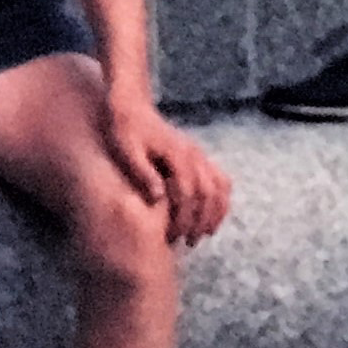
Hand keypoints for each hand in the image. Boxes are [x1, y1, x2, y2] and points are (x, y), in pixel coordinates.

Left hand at [104, 96, 233, 246]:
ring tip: (202, 234)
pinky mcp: (199, 157)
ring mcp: (199, 155)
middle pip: (207, 194)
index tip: (173, 235)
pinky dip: (222, 200)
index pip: (188, 192)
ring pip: (220, 188)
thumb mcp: (126, 150)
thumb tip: (158, 197)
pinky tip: (213, 217)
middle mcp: (193, 154)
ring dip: (214, 213)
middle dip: (199, 221)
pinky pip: (221, 179)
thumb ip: (143, 172)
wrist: (131, 106)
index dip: (183, 217)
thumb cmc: (125, 129)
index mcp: (177, 154)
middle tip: (186, 242)